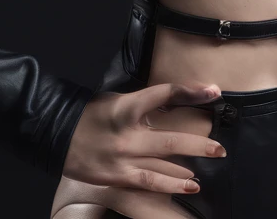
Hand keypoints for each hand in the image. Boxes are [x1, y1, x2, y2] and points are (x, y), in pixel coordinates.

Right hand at [63, 79, 227, 200]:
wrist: (56, 132)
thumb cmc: (89, 113)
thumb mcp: (116, 100)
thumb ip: (141, 105)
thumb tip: (169, 105)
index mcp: (127, 106)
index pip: (165, 95)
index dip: (191, 92)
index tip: (214, 91)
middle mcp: (127, 133)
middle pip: (169, 139)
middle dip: (198, 144)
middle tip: (219, 148)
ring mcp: (123, 157)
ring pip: (163, 164)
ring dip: (189, 167)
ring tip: (210, 166)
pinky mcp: (118, 176)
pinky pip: (149, 182)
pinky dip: (171, 184)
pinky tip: (188, 185)